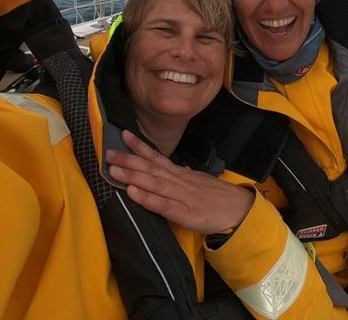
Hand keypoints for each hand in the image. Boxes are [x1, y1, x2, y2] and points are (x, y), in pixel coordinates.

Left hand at [106, 129, 253, 233]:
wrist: (240, 211)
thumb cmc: (218, 198)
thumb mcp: (199, 182)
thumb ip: (183, 177)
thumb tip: (171, 169)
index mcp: (181, 175)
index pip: (157, 157)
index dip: (140, 146)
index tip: (124, 135)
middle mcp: (179, 181)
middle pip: (151, 168)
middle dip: (128, 160)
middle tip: (108, 152)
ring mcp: (182, 196)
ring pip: (154, 183)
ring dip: (133, 176)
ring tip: (113, 170)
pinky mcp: (186, 213)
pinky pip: (163, 205)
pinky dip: (147, 198)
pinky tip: (133, 194)